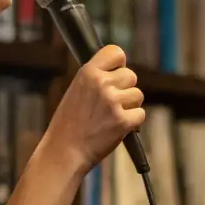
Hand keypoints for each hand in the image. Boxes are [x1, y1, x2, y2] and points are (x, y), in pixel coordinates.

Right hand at [44, 44, 144, 173]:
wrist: (64, 152)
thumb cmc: (68, 124)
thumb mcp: (76, 91)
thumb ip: (96, 79)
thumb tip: (119, 71)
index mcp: (87, 73)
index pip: (116, 52)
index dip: (119, 64)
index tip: (115, 74)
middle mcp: (101, 84)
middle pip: (131, 75)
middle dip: (125, 89)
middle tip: (110, 104)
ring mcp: (113, 102)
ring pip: (138, 95)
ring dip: (129, 106)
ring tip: (110, 117)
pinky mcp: (123, 121)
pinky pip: (140, 114)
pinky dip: (132, 122)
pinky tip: (116, 128)